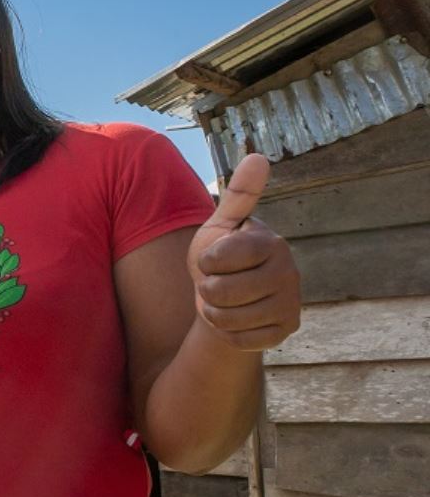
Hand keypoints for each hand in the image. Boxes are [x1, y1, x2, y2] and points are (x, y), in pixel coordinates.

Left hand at [187, 153, 301, 351]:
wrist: (229, 300)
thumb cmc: (221, 258)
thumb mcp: (220, 226)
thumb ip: (237, 196)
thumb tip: (258, 156)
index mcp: (271, 242)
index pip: (219, 258)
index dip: (205, 262)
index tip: (211, 259)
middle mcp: (289, 271)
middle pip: (221, 291)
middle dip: (206, 289)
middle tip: (216, 283)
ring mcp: (291, 302)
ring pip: (228, 318)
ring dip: (213, 312)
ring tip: (223, 301)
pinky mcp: (286, 330)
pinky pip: (239, 339)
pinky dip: (226, 332)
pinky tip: (235, 320)